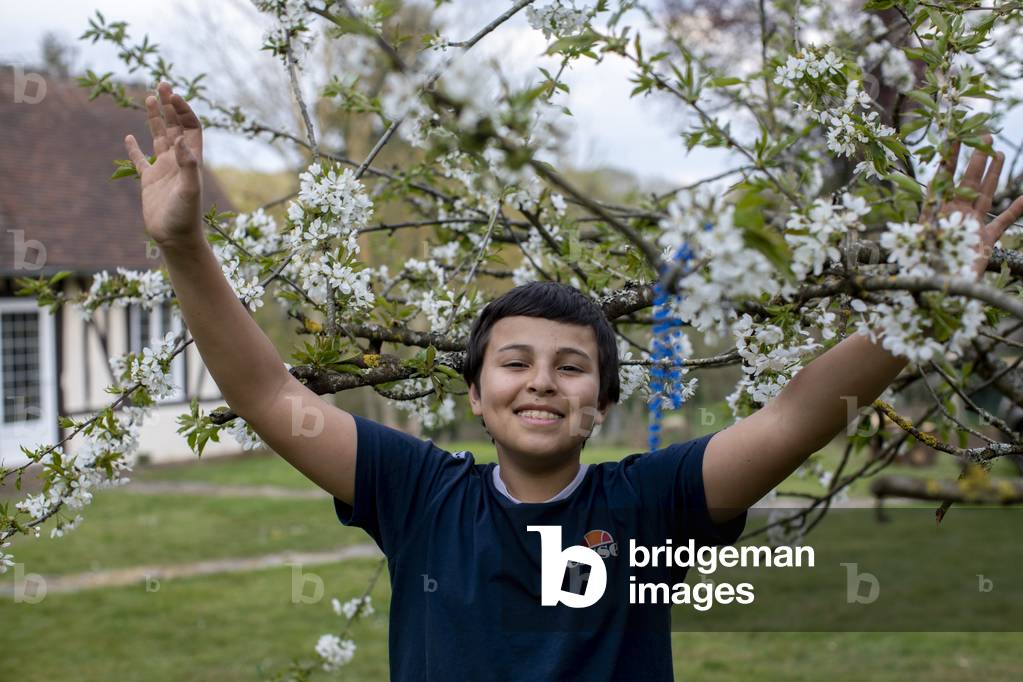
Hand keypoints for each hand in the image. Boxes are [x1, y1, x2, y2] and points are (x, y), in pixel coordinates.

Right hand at [124, 82, 205, 249]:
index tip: (172, 96)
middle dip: (170, 106)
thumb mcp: (189, 190)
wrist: (175, 239)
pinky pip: (140, 161)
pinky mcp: (148, 181)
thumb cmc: (185, 217)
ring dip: (155, 118)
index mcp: (191, 160)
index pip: (190, 127)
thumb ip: (187, 166)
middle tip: (162, 84)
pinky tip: (128, 137)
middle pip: (175, 127)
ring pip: (158, 137)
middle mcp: (178, 161)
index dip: (183, 111)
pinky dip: (134, 149)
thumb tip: (182, 143)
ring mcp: (163, 170)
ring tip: (149, 97)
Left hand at [929, 134, 1022, 278]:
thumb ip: (924, 237)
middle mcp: (953, 215)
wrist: (939, 291)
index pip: (943, 179)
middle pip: (966, 181)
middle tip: (984, 134)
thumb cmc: (924, 271)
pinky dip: (1016, 209)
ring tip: (999, 153)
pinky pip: (1004, 222)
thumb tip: (923, 229)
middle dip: (975, 158)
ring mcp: (970, 225)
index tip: (952, 136)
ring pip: (984, 194)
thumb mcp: (920, 248)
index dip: (949, 158)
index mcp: (936, 213)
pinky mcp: (985, 240)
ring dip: (992, 174)